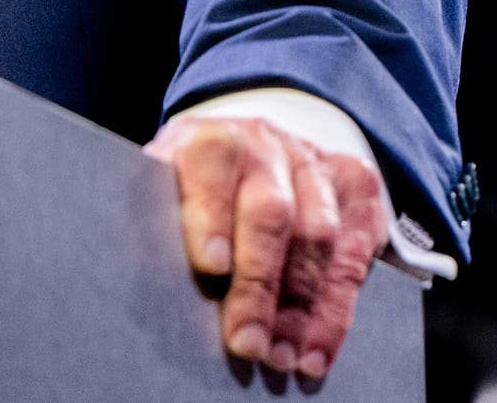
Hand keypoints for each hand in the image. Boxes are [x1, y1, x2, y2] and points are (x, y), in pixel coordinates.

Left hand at [145, 114, 391, 380]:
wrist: (251, 148)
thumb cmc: (194, 189)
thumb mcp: (166, 188)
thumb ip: (157, 220)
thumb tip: (140, 282)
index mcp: (211, 139)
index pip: (213, 164)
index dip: (212, 213)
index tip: (211, 266)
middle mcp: (267, 145)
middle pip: (271, 212)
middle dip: (259, 284)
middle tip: (246, 342)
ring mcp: (315, 164)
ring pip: (318, 235)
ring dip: (300, 306)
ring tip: (280, 357)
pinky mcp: (356, 188)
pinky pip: (354, 254)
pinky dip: (335, 310)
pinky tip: (316, 350)